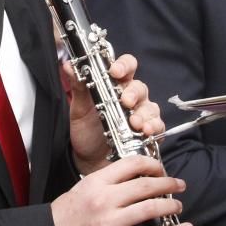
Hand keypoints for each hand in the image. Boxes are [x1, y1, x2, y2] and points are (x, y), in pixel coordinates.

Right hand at [51, 155, 190, 225]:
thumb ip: (105, 183)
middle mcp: (105, 200)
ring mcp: (111, 224)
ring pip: (151, 209)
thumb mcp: (80, 190)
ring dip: (171, 206)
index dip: (153, 165)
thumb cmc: (61, 220)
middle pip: (147, 185)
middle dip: (168, 183)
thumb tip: (131, 179)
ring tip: (178, 206)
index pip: (132, 164)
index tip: (161, 169)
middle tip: (178, 184)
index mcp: (96, 183)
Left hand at [69, 54, 163, 174]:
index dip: (123, 65)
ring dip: (144, 114)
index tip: (115, 71)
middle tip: (125, 101)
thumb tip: (68, 65)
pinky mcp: (147, 132)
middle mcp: (131, 97)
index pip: (126, 66)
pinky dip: (154, 127)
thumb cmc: (86, 130)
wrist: (89, 160)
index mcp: (116, 85)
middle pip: (140, 87)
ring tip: (135, 123)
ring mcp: (141, 114)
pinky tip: (146, 132)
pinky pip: (157, 126)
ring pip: (150, 106)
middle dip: (134, 93)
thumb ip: (78, 86)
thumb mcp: (79, 108)